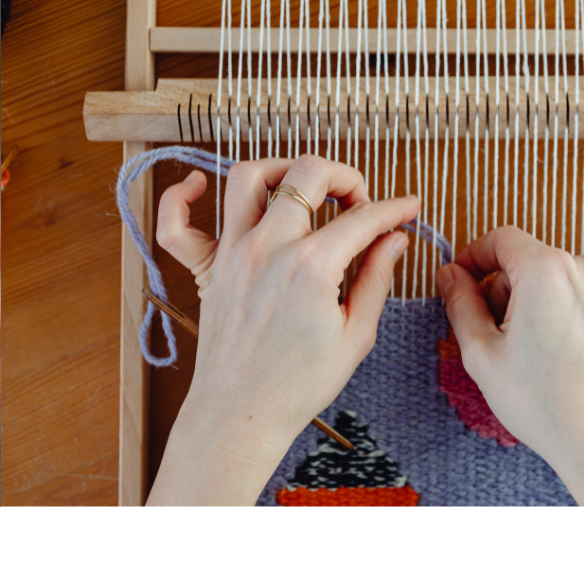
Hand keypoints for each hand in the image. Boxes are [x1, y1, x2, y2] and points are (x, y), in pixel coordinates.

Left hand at [146, 156, 418, 504]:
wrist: (242, 415)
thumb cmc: (298, 385)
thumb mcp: (355, 335)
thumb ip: (377, 278)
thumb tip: (394, 239)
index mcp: (311, 267)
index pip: (363, 217)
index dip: (394, 208)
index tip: (407, 208)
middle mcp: (267, 248)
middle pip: (308, 174)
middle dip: (344, 176)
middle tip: (357, 202)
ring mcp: (232, 254)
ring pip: (248, 177)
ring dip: (281, 168)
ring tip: (302, 187)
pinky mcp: (206, 268)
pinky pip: (176, 222)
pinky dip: (182, 196)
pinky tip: (199, 186)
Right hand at [437, 227, 583, 505]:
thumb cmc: (543, 403)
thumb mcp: (481, 353)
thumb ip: (460, 303)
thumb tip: (450, 275)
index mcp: (547, 270)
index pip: (501, 238)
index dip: (475, 255)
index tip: (462, 279)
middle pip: (534, 262)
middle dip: (509, 289)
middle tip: (497, 336)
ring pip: (565, 282)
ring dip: (543, 303)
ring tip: (536, 353)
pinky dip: (575, 318)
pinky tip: (568, 358)